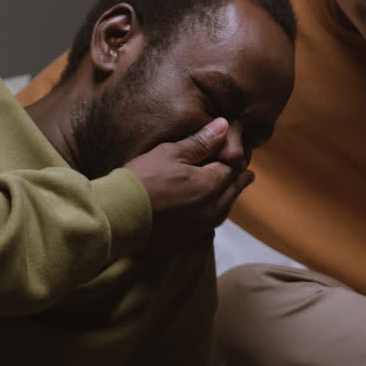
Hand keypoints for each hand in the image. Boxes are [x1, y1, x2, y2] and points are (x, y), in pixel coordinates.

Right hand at [123, 118, 253, 250]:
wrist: (118, 214)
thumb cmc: (142, 179)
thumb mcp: (171, 153)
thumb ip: (201, 141)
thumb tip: (225, 125)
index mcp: (210, 184)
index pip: (233, 167)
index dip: (237, 158)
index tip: (242, 154)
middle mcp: (211, 208)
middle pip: (233, 191)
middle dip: (240, 179)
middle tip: (247, 174)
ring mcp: (200, 227)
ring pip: (224, 211)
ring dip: (230, 199)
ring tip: (232, 192)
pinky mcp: (186, 240)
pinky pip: (208, 227)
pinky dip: (213, 217)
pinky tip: (209, 214)